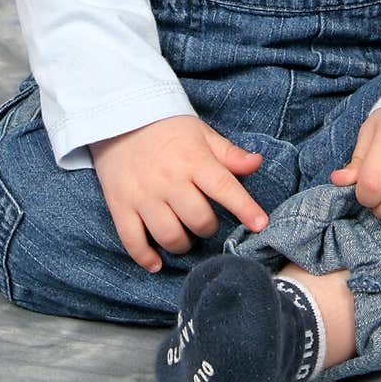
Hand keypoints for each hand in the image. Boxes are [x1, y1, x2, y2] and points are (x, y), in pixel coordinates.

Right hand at [90, 115, 267, 271]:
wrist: (119, 119)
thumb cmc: (167, 129)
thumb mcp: (201, 133)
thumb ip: (229, 153)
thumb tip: (257, 163)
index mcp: (193, 160)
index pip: (224, 187)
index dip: (245, 208)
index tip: (261, 225)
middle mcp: (169, 180)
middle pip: (198, 220)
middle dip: (208, 227)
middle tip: (205, 221)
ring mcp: (143, 195)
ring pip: (169, 236)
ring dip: (183, 244)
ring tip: (184, 235)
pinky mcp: (120, 205)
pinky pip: (133, 241)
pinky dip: (146, 258)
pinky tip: (156, 262)